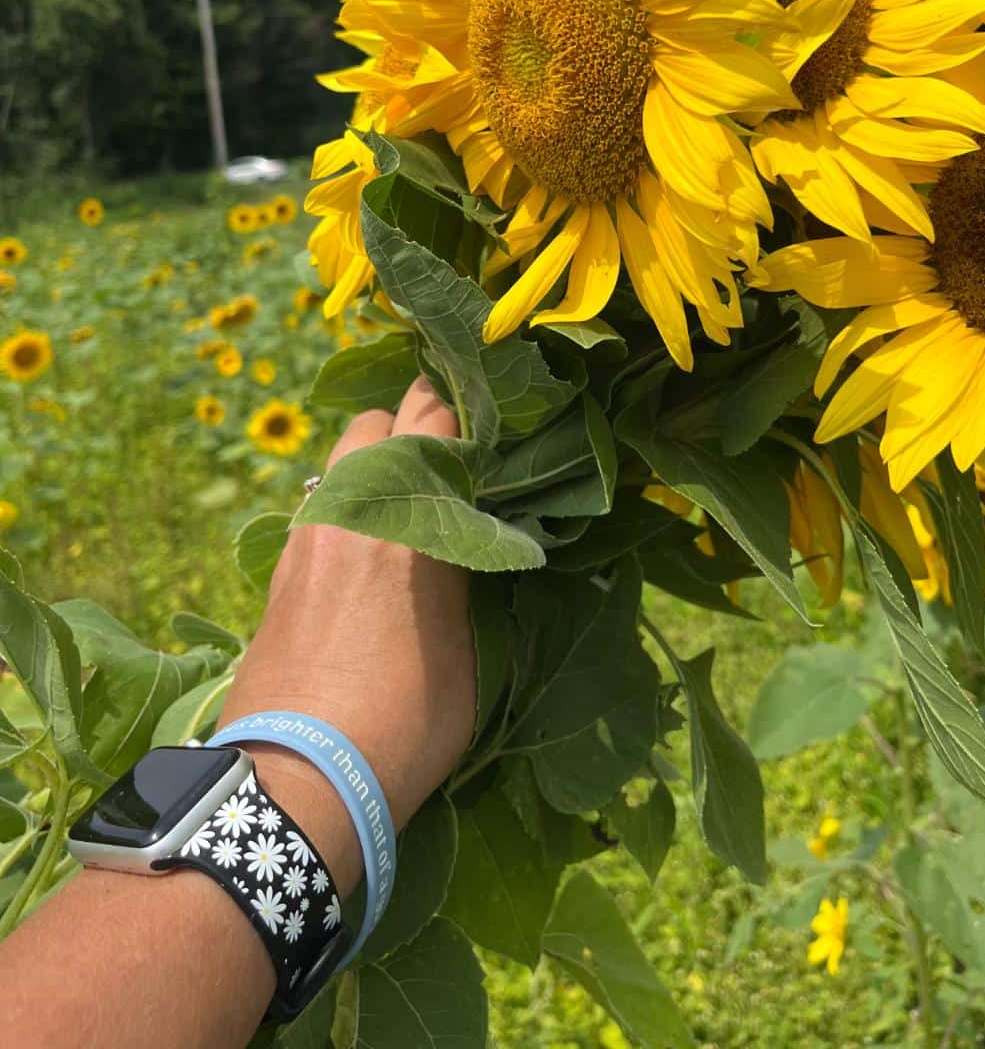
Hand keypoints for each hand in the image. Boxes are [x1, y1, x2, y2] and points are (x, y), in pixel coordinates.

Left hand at [218, 378, 475, 893]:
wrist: (299, 780)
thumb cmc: (406, 722)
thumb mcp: (474, 655)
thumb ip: (476, 582)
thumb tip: (487, 545)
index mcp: (412, 515)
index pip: (437, 415)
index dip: (469, 412)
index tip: (496, 433)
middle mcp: (354, 505)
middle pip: (382, 418)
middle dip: (417, 426)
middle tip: (453, 463)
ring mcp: (309, 531)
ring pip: (343, 457)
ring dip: (376, 464)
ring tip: (410, 506)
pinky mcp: (280, 565)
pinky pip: (320, 502)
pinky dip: (348, 505)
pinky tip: (370, 548)